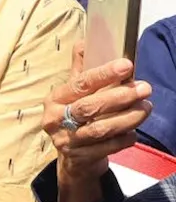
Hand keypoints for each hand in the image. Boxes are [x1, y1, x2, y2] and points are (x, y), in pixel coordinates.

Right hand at [42, 44, 152, 201]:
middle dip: (120, 96)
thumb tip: (84, 42)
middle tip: (145, 88)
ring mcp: (66, 140)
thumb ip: (81, 70)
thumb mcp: (75, 94)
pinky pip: (107, 147)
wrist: (73, 158)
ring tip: (146, 107)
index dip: (103, 74)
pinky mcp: (79, 158)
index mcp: (55, 99)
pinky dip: (124, 138)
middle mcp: (56, 120)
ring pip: (100, 128)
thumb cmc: (77, 117)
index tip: (126, 65)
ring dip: (127, 117)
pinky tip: (134, 131)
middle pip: (90, 107)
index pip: (80, 83)